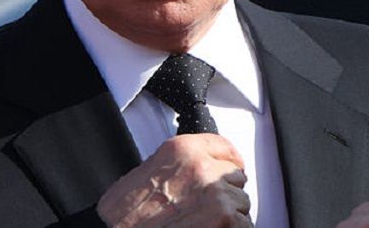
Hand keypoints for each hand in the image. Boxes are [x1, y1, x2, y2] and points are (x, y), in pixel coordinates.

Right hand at [97, 133, 251, 226]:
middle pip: (234, 176)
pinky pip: (244, 224)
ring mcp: (216, 193)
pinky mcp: (226, 218)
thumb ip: (176, 165)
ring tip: (201, 223)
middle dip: (225, 192)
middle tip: (203, 208)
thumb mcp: (145, 173)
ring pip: (241, 202)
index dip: (228, 162)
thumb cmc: (124, 217)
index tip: (231, 168)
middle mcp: (202, 167)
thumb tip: (196, 169)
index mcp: (183, 150)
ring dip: (228, 214)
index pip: (224, 147)